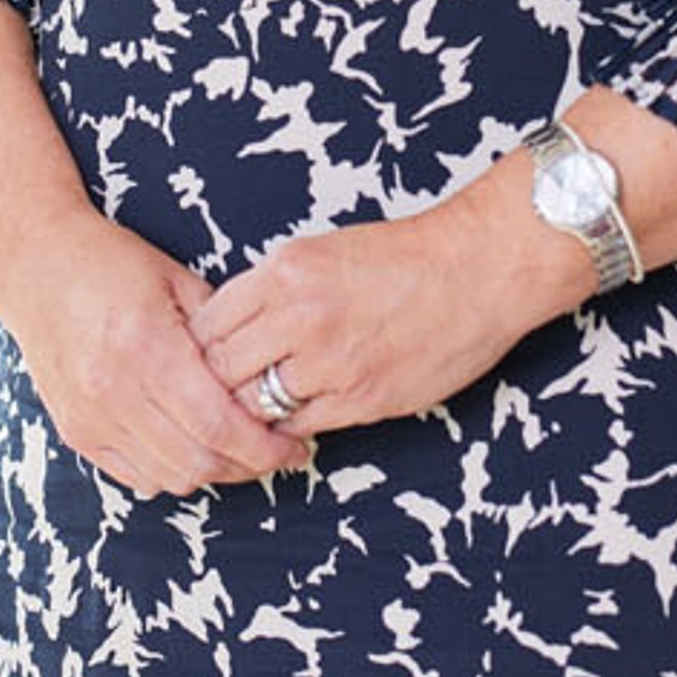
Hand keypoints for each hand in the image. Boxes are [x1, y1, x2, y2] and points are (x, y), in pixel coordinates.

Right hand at [0, 205, 315, 495]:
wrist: (36, 264)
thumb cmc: (114, 262)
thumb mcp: (178, 279)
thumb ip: (222, 331)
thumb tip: (270, 375)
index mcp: (147, 346)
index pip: (218, 424)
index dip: (264, 447)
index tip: (294, 446)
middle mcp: (114, 389)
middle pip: (198, 460)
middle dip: (248, 466)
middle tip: (277, 454)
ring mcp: (90, 415)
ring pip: (169, 477)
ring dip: (213, 473)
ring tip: (241, 452)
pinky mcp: (75, 430)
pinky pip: (135, 476)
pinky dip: (172, 472)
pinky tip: (193, 449)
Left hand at [187, 199, 564, 440]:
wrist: (476, 270)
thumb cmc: (405, 256)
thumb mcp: (323, 250)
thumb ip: (275, 289)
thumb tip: (234, 327)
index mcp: (286, 272)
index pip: (209, 323)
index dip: (201, 343)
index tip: (206, 352)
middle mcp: (300, 316)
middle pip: (222, 369)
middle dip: (218, 381)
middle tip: (224, 387)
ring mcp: (330, 362)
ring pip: (256, 403)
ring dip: (254, 407)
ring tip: (261, 402)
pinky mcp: (361, 398)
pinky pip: (299, 426)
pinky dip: (291, 425)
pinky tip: (299, 413)